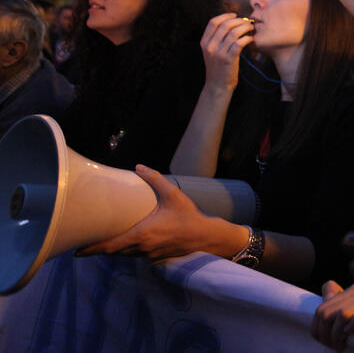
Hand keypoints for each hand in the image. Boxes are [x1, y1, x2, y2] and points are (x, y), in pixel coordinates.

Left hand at [76, 165, 217, 259]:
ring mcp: (149, 254)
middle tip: (85, 244)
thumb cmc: (189, 216)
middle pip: (114, 252)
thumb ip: (155, 179)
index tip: (77, 251)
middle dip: (99, 249)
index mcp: (141, 235)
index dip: (91, 250)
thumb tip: (139, 167)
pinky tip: (128, 241)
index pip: (109, 247)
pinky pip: (136, 254)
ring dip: (113, 250)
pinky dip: (127, 250)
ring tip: (103, 242)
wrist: (207, 237)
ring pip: (125, 254)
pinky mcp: (157, 256)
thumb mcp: (173, 195)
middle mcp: (142, 248)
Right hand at [201, 13, 254, 92]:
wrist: (217, 85)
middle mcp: (210, 46)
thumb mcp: (212, 52)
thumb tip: (230, 23)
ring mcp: (219, 53)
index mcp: (204, 42)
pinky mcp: (228, 59)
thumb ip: (217, 39)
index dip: (225, 16)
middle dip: (238, 21)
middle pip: (225, 25)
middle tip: (247, 22)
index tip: (235, 15)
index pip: (213, 22)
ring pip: (234, 33)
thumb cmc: (218, 67)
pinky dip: (247, 38)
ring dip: (245, 28)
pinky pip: (240, 43)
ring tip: (251, 28)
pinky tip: (251, 39)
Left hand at [311, 280, 353, 349]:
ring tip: (341, 346)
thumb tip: (329, 287)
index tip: (322, 340)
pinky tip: (351, 334)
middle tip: (333, 347)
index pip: (323, 307)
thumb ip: (342, 296)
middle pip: (327, 312)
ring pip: (342, 315)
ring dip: (336, 336)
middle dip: (324, 335)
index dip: (317, 328)